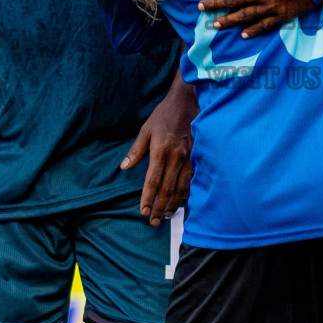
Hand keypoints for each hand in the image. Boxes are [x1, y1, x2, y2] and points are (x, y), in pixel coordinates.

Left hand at [120, 76, 196, 224]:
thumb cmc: (165, 115)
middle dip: (159, 207)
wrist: (188, 101)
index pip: (153, 181)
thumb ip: (136, 150)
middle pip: (167, 189)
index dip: (147, 198)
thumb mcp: (146, 129)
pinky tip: (182, 202)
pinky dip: (186, 194)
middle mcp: (176, 157)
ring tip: (166, 215)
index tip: (142, 211)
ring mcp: (190, 158)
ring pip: (182, 188)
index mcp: (161, 151)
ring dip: (173, 204)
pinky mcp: (198, 157)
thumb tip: (124, 167)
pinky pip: (192, 180)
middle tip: (153, 222)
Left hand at [194, 0, 315, 37]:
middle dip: (213, 4)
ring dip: (227, 20)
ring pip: (244, 16)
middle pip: (231, 0)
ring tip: (214, 24)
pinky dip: (253, 31)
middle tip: (199, 7)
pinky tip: (243, 35)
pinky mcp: (281, 15)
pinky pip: (264, 25)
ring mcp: (270, 7)